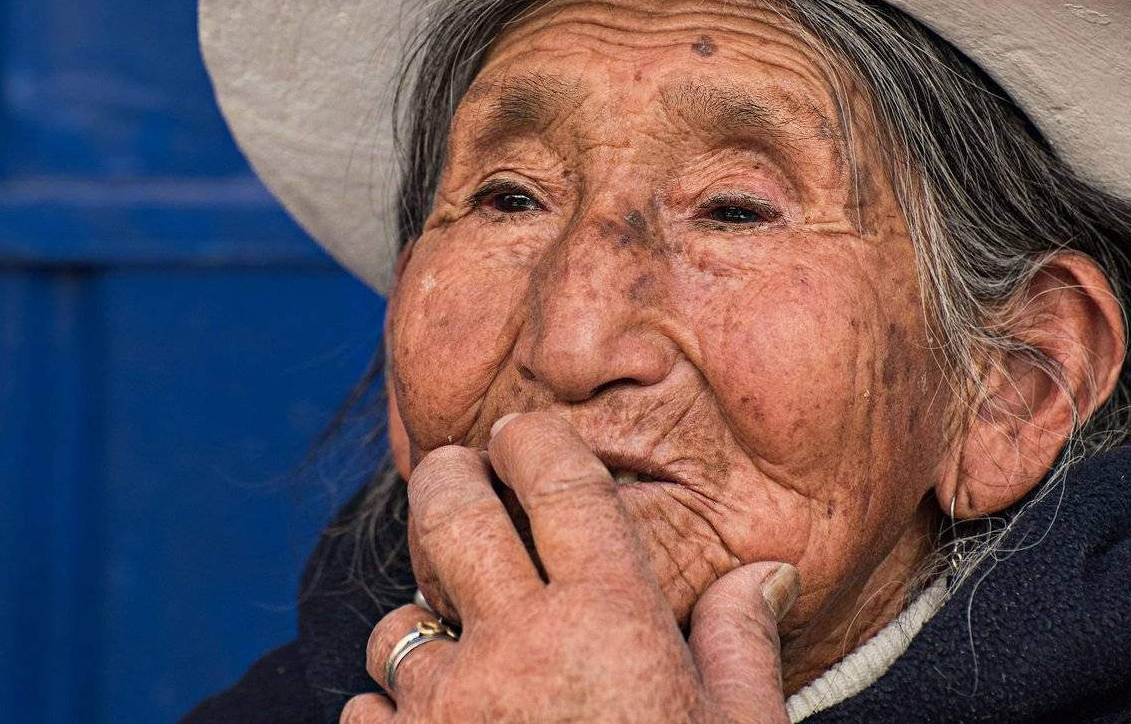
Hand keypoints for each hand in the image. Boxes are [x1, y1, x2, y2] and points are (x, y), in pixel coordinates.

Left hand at [340, 411, 799, 723]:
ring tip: (462, 653)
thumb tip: (764, 572)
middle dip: (449, 479)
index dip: (533, 438)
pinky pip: (366, 718)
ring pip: (397, 621)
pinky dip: (394, 722)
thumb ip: (743, 640)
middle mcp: (518, 646)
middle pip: (450, 510)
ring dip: (421, 626)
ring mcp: (447, 714)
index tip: (524, 435)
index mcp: (613, 619)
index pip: (557, 478)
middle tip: (460, 479)